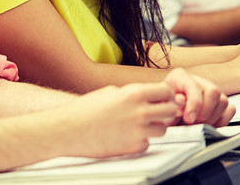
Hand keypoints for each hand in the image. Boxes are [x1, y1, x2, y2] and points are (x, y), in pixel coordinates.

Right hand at [63, 83, 180, 157]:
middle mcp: (140, 111)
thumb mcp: (110, 91)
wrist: (68, 130)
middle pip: (171, 111)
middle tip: (157, 112)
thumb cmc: (85, 110)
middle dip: (166, 111)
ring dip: (155, 126)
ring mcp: (138, 131)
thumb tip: (149, 97)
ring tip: (140, 124)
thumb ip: (132, 93)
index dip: (165, 95)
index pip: (166, 92)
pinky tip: (127, 135)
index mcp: (134, 93)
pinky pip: (148, 143)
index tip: (162, 98)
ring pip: (163, 129)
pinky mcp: (134, 147)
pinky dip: (141, 140)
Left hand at [163, 68, 233, 126]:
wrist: (166, 113)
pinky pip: (230, 110)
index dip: (194, 104)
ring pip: (223, 101)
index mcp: (179, 77)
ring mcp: (211, 90)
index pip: (194, 86)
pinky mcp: (220, 102)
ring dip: (211, 118)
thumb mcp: (161, 107)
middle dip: (204, 113)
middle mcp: (197, 81)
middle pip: (213, 92)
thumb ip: (170, 106)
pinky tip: (208, 124)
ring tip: (197, 125)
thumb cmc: (163, 108)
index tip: (189, 118)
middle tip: (193, 123)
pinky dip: (221, 120)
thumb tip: (181, 106)